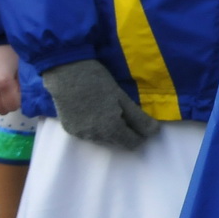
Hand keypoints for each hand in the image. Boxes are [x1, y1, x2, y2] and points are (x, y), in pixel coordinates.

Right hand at [0, 45, 20, 114]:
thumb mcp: (21, 64)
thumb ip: (24, 82)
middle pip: (0, 109)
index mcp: (3, 81)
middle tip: (12, 94)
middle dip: (9, 103)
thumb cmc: (6, 50)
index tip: (21, 95)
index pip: (13, 105)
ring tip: (1, 90)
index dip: (19, 101)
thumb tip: (29, 97)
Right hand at [40, 60, 158, 150]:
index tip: (143, 121)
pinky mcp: (69, 129)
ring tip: (110, 108)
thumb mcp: (122, 98)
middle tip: (127, 111)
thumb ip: (138, 118)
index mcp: (109, 129)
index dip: (141, 134)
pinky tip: (96, 110)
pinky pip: (89, 134)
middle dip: (126, 131)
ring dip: (111, 129)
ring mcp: (80, 134)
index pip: (132, 143)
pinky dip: (96, 126)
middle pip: (118, 142)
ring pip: (103, 139)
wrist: (65, 74)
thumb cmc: (98, 81)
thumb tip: (153, 131)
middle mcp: (94, 137)